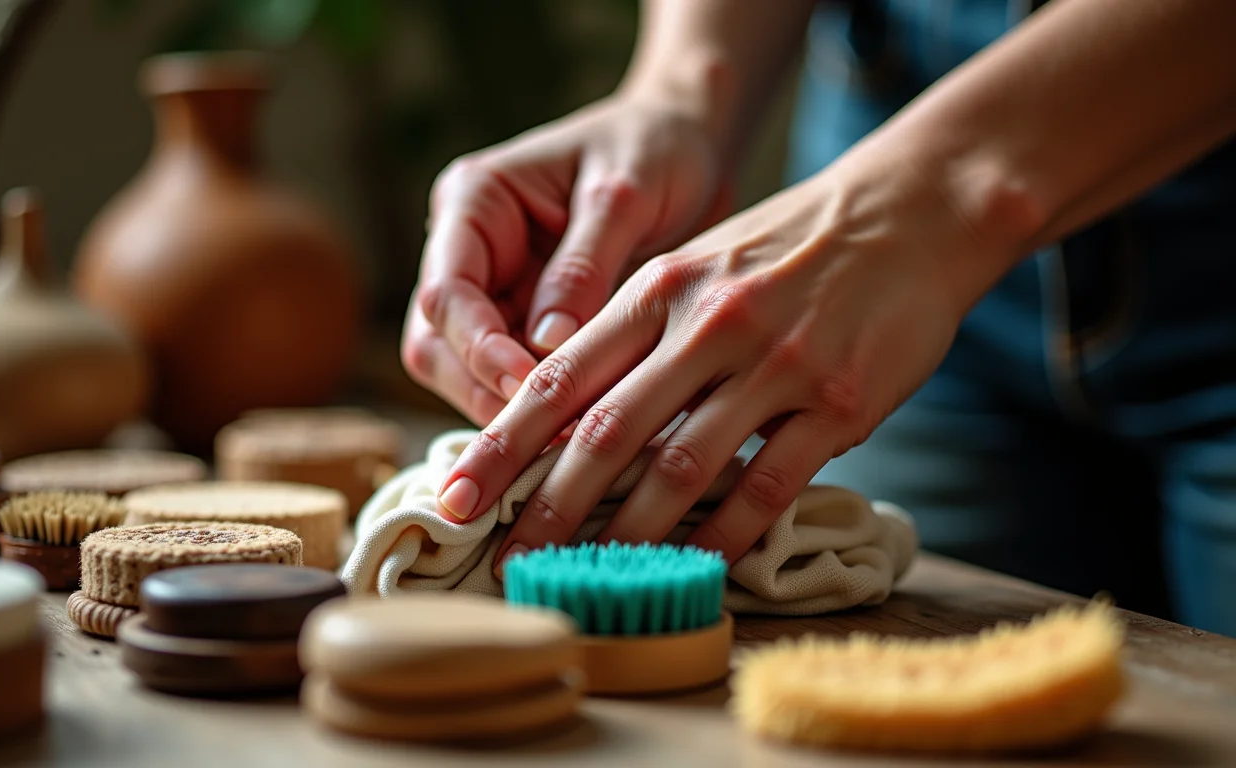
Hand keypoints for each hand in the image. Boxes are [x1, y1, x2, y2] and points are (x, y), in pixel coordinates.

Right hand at [402, 94, 733, 426]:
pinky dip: (541, 407)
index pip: (445, 294)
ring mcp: (493, 289)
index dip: (479, 350)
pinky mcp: (525, 321)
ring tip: (572, 440)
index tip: (531, 386)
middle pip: (439, 345)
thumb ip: (584, 267)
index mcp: (474, 202)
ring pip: (467, 373)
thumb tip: (546, 347)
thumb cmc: (656, 148)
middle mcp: (468, 250)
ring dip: (509, 410)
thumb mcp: (625, 195)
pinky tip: (584, 430)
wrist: (688, 142)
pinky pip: (514, 377)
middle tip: (552, 433)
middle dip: (484, 391)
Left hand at [434, 149, 1020, 570]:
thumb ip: (633, 329)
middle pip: (607, 431)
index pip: (560, 376)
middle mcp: (706, 325)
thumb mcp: (695, 262)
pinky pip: (770, 485)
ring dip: (628, 534)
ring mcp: (774, 365)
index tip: (457, 495)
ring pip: (683, 466)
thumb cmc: (786, 245)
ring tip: (588, 578)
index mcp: (659, 288)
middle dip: (547, 505)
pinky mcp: (836, 402)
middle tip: (505, 559)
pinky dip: (727, 532)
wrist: (906, 212)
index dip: (503, 443)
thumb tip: (566, 409)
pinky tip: (695, 565)